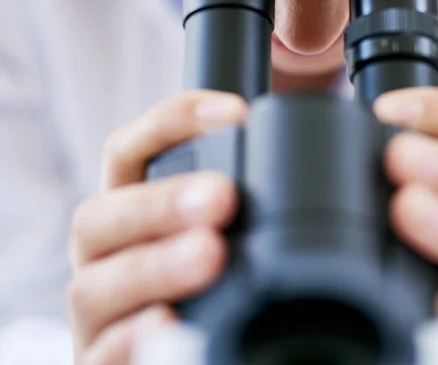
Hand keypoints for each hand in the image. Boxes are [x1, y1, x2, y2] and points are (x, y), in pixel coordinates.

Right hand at [68, 90, 245, 364]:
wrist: (185, 354)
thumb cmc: (208, 286)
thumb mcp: (224, 231)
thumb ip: (248, 201)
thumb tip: (327, 168)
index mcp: (132, 211)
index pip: (131, 150)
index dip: (175, 120)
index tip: (236, 112)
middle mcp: (105, 255)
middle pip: (102, 213)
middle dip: (162, 199)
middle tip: (222, 196)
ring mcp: (98, 312)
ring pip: (95, 283)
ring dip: (155, 264)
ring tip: (209, 254)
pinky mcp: (101, 362)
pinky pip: (103, 354)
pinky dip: (136, 337)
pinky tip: (171, 323)